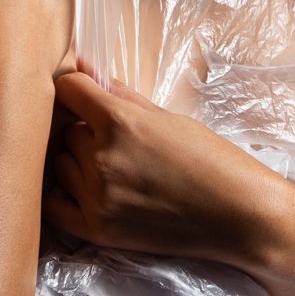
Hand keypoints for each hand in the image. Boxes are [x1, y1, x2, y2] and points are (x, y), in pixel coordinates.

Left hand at [42, 61, 293, 265]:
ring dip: (77, 162)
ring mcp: (97, 197)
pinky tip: (85, 191)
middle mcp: (102, 158)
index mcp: (120, 122)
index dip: (75, 89)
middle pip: (66, 131)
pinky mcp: (98, 230)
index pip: (68, 89)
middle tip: (115, 142)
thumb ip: (120, 94)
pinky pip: (54, 207)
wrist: (240, 216)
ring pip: (61, 165)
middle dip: (84, 131)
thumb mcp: (168, 118)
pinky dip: (64, 195)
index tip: (85, 97)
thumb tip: (84, 65)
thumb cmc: (212, 160)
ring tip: (111, 169)